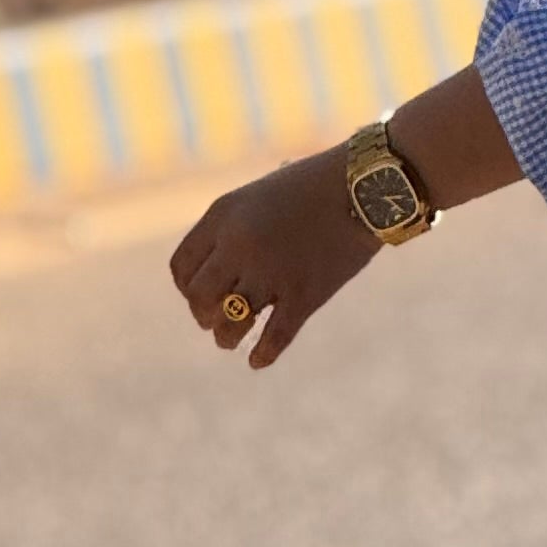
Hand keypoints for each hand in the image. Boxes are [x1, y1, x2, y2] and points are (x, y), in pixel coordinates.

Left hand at [169, 148, 380, 369]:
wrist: (364, 185)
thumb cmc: (316, 184)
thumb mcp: (264, 191)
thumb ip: (241, 222)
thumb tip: (230, 253)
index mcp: (224, 216)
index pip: (182, 266)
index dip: (185, 287)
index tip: (198, 295)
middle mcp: (240, 246)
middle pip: (200, 297)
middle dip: (202, 314)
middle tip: (211, 321)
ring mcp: (272, 272)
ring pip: (232, 322)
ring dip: (226, 337)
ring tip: (228, 341)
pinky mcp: (305, 294)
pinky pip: (276, 336)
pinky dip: (263, 354)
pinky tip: (256, 362)